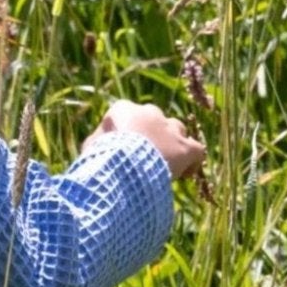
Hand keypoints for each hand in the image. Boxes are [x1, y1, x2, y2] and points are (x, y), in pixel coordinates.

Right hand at [82, 98, 207, 180]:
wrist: (120, 169)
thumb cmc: (100, 159)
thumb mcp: (90, 149)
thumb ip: (97, 143)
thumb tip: (97, 148)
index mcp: (124, 110)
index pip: (127, 115)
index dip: (128, 133)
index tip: (124, 152)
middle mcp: (150, 113)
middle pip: (155, 120)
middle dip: (153, 136)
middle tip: (145, 159)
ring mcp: (169, 129)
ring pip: (177, 131)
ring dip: (173, 146)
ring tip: (166, 167)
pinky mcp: (185, 147)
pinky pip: (196, 150)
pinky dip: (192, 162)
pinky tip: (183, 175)